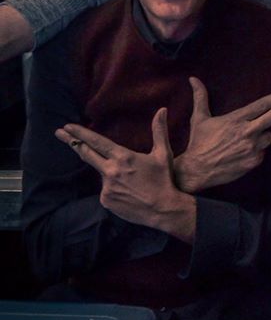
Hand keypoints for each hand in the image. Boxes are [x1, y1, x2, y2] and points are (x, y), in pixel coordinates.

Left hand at [56, 109, 195, 241]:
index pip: (97, 142)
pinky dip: (114, 188)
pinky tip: (129, 193)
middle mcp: (110, 171)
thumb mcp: (163, 154)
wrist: (163, 210)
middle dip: (71, 141)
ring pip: (102, 174)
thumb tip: (162, 110)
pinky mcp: (106, 201)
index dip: (81, 133)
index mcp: (123, 157)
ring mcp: (106, 187)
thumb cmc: (164, 180)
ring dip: (110, 173)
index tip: (67, 126)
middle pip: (86, 153)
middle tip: (58, 132)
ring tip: (132, 183)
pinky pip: (106, 191)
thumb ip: (159, 131)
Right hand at [174, 77, 270, 192]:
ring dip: (262, 135)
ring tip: (243, 140)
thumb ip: (200, 97)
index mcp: (236, 119)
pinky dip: (256, 151)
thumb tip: (193, 78)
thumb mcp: (199, 118)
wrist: (196, 171)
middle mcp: (247, 132)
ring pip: (268, 136)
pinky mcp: (254, 162)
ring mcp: (252, 148)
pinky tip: (241, 153)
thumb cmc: (199, 143)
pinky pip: (262, 152)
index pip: (262, 105)